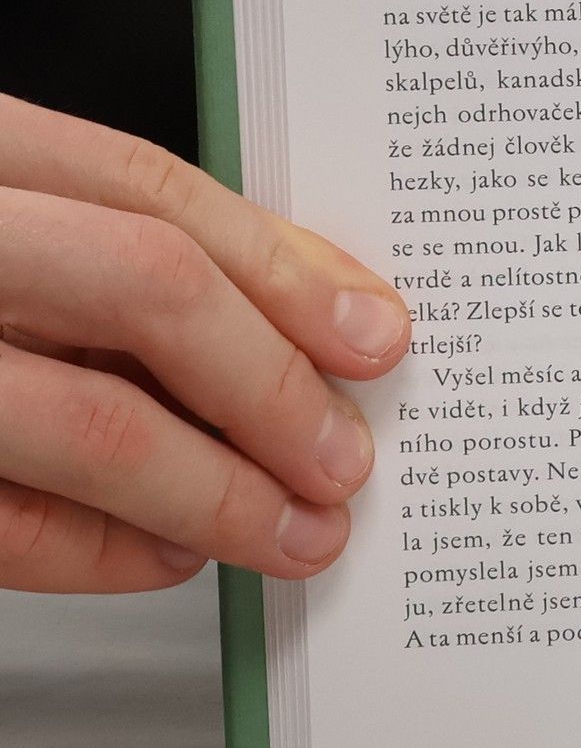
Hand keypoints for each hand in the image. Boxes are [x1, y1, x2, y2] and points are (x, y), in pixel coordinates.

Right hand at [0, 95, 410, 591]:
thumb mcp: (3, 222)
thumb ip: (107, 250)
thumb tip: (306, 321)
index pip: (150, 190)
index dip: (284, 266)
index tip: (376, 336)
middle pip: (144, 286)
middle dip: (270, 386)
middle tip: (345, 460)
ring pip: (88, 420)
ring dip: (217, 492)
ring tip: (294, 532)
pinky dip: (100, 551)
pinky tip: (169, 557)